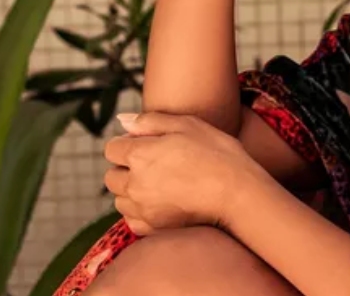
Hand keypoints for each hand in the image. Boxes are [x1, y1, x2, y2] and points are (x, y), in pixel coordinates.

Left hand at [103, 112, 269, 235]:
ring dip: (131, 191)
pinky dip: (139, 212)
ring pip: (120, 200)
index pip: (112, 148)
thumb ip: (150, 121)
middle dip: (126, 168)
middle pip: (111, 176)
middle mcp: (134, 183)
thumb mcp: (187, 124)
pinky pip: (132, 220)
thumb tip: (122, 122)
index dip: (127, 144)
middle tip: (153, 165)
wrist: (238, 193)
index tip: (147, 145)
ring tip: (159, 184)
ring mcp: (142, 209)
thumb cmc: (217, 153)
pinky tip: (160, 203)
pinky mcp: (152, 228)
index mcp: (139, 155)